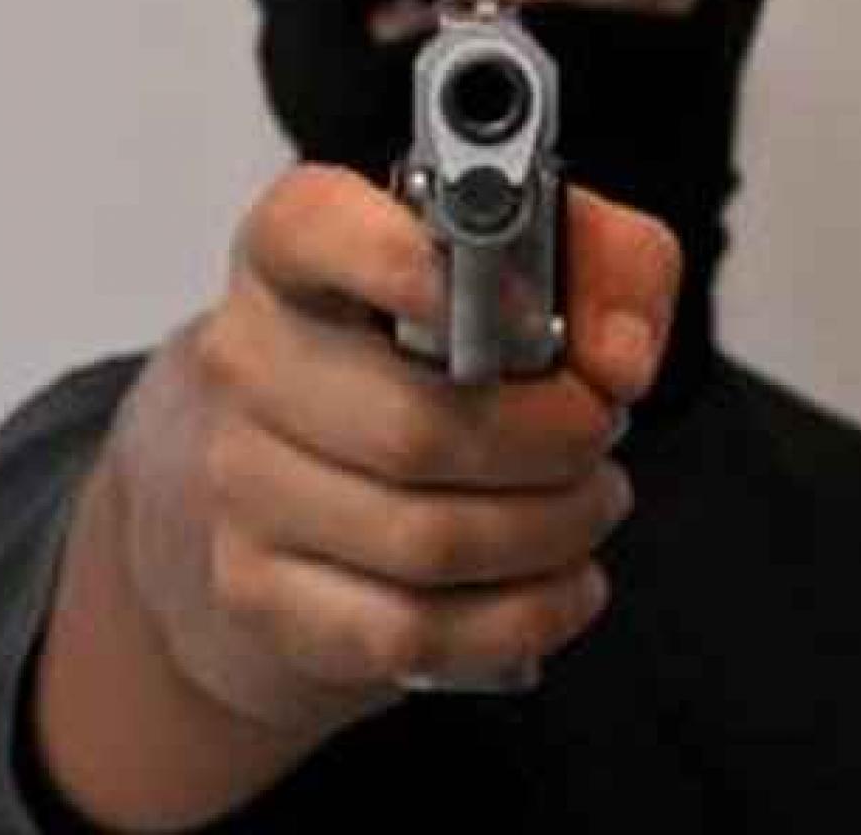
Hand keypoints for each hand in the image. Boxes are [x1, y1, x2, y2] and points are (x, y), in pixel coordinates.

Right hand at [103, 162, 681, 735]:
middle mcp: (248, 361)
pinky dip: (519, 615)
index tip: (485, 299)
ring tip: (590, 502)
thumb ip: (608, 266)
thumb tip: (618, 359)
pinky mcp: (259, 590)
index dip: (392, 260)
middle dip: (550, 444)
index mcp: (297, 253)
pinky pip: (408, 629)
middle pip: (413, 428)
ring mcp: (242, 484)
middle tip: (598, 434)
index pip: (312, 231)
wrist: (303, 464)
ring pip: (425, 541)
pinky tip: (564, 581)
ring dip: (550, 531)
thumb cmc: (426, 353)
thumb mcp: (536, 268)